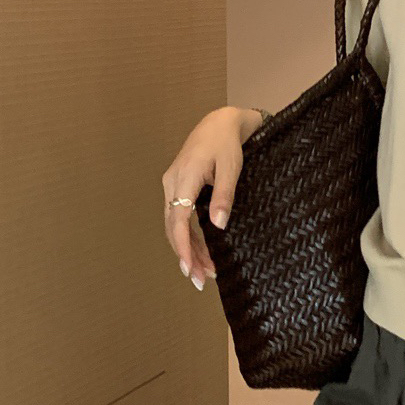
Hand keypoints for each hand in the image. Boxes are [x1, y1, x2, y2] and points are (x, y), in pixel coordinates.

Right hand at [160, 106, 245, 289]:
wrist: (219, 123)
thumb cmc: (227, 142)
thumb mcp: (231, 167)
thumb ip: (224, 196)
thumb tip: (219, 225)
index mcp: (184, 177)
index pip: (178, 219)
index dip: (183, 246)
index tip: (190, 268)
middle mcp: (172, 183)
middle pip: (173, 227)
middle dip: (186, 255)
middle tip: (200, 281)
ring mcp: (172, 185)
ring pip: (175, 225)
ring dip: (188, 249)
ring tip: (204, 273)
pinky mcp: (178, 188)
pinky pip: (179, 217)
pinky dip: (188, 236)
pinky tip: (199, 252)